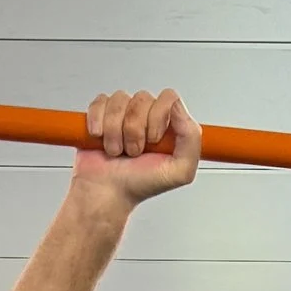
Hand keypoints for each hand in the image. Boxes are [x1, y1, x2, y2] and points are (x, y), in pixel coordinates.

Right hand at [72, 86, 200, 207]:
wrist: (107, 193)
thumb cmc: (139, 185)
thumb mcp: (180, 172)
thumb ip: (192, 139)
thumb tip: (179, 108)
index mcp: (168, 126)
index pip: (168, 98)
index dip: (158, 116)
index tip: (153, 140)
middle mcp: (147, 117)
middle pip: (142, 98)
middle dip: (134, 129)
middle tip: (134, 151)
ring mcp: (124, 114)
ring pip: (120, 100)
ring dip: (115, 130)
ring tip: (117, 150)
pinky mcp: (101, 114)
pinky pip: (100, 102)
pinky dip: (98, 122)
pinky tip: (100, 139)